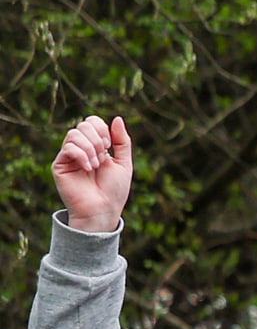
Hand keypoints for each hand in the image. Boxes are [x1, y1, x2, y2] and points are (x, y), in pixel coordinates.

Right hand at [53, 115, 132, 232]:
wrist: (102, 210)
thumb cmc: (114, 190)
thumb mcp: (124, 163)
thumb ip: (122, 141)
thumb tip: (116, 118)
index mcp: (96, 146)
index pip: (92, 121)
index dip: (101, 127)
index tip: (109, 145)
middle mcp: (81, 149)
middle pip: (83, 124)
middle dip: (97, 139)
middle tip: (103, 157)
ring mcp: (69, 156)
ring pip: (74, 133)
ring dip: (90, 148)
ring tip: (96, 166)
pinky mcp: (59, 165)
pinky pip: (68, 147)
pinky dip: (82, 155)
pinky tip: (88, 168)